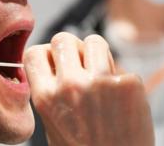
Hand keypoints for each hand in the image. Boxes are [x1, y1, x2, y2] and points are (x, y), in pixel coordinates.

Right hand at [24, 32, 153, 145]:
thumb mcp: (53, 125)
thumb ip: (50, 91)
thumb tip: (55, 60)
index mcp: (46, 97)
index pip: (36, 52)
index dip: (47, 55)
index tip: (56, 63)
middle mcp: (70, 86)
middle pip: (64, 38)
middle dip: (72, 49)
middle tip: (81, 67)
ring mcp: (101, 82)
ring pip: (94, 41)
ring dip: (97, 55)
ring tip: (102, 78)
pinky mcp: (128, 84)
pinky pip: (121, 67)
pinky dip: (121, 81)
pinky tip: (121, 102)